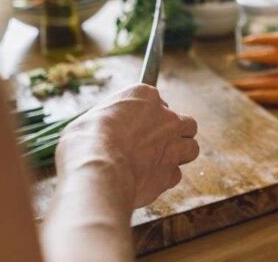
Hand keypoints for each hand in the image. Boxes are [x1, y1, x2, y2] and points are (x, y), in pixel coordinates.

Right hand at [55, 84, 198, 208]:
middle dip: (175, 134)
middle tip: (158, 145)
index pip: (158, 101)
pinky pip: (175, 175)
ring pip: (191, 148)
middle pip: (186, 123)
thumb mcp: (92, 117)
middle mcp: (166, 117)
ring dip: (179, 156)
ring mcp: (173, 145)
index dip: (149, 116)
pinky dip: (164, 179)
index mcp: (145, 96)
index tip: (139, 126)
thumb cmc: (86, 140)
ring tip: (158, 163)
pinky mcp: (171, 173)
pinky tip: (146, 181)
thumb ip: (111, 119)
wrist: (97, 169)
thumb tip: (107, 128)